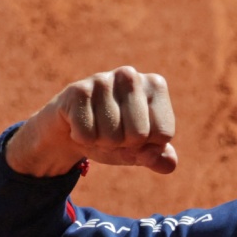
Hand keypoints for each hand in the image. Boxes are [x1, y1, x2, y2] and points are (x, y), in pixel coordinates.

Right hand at [4, 66, 177, 176]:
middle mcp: (131, 76)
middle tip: (114, 132)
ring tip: (97, 127)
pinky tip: (80, 124)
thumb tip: (163, 161)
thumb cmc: (116, 137)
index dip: (148, 146)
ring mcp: (103, 80)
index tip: (136, 134)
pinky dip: (83, 139)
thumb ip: (161, 160)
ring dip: (103, 143)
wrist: (72, 129)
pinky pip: (87, 135)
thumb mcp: (142, 151)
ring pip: (112, 137)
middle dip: (125, 145)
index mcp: (155, 85)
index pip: (163, 134)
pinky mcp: (78, 90)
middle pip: (139, 135)